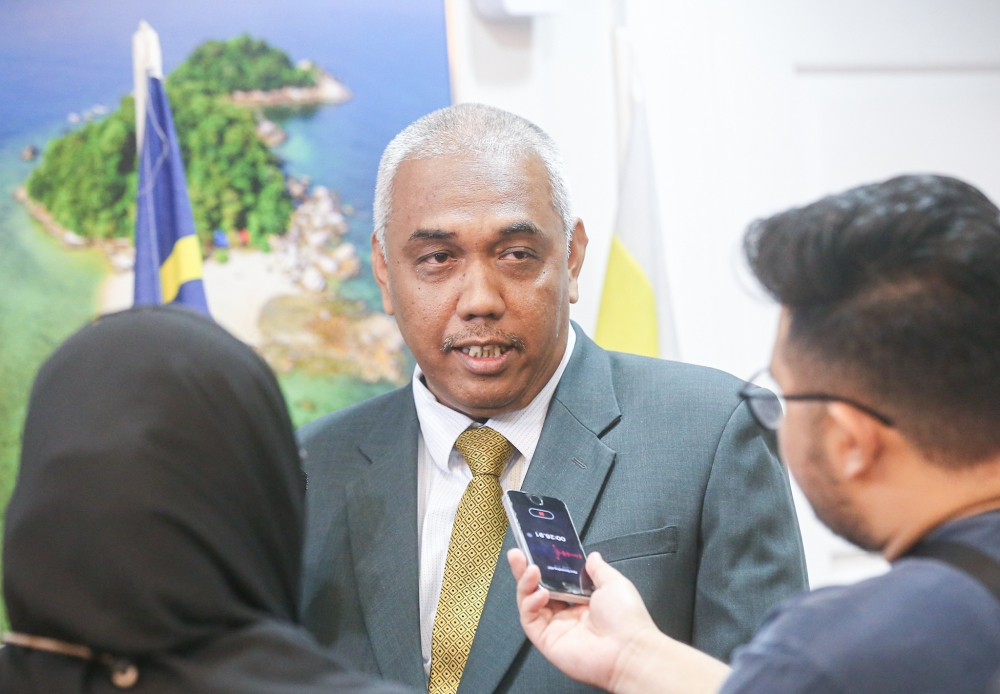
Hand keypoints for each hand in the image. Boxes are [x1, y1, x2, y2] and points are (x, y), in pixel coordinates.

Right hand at [508, 549, 659, 691]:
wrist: (629, 649)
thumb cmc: (626, 618)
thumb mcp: (614, 583)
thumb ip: (598, 569)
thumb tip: (592, 556)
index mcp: (583, 601)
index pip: (556, 580)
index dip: (545, 565)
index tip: (535, 549)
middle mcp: (567, 614)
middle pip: (538, 589)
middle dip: (525, 571)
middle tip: (517, 554)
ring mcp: (556, 627)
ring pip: (529, 603)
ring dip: (525, 584)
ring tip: (531, 570)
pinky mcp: (547, 640)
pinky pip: (530, 620)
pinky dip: (529, 604)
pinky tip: (541, 593)